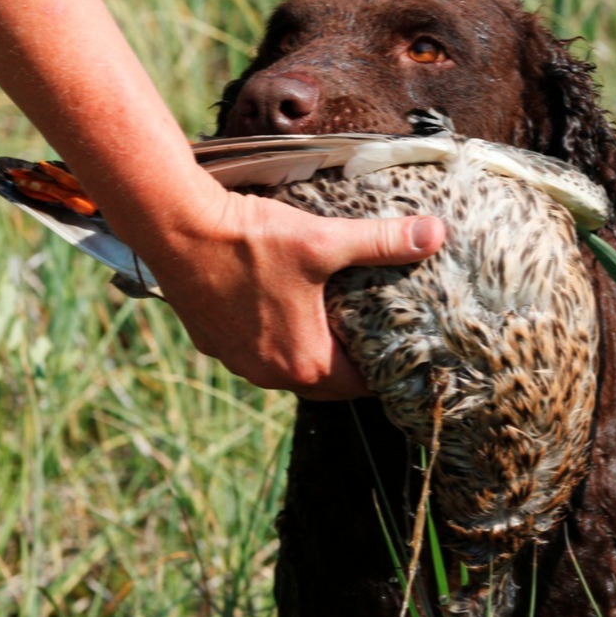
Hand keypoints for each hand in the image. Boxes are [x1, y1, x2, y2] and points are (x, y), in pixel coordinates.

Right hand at [148, 190, 445, 399]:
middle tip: (371, 336)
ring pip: (285, 367)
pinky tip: (278, 303)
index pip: (359, 386)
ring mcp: (236, 361)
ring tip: (328, 320)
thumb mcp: (326, 241)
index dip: (383, 370)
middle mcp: (269, 374)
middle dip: (348, 365)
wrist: (179, 230)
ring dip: (306, 351)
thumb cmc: (253, 241)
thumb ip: (383, 242)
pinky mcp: (211, 341)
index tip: (400, 352)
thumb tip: (436, 234)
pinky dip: (271, 336)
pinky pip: (252, 350)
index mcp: (305, 362)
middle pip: (324, 383)